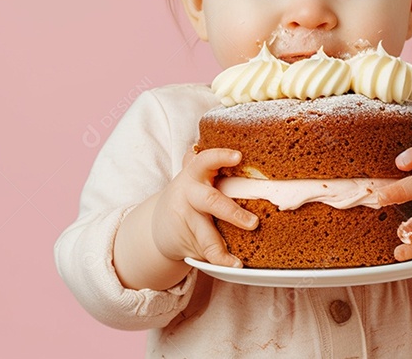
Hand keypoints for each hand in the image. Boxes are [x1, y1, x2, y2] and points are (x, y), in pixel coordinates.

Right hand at [150, 148, 258, 267]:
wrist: (157, 226)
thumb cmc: (189, 196)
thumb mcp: (194, 177)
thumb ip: (208, 165)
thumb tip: (244, 148)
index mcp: (194, 174)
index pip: (205, 160)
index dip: (220, 157)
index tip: (238, 156)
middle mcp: (189, 194)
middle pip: (210, 201)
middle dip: (232, 212)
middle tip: (253, 222)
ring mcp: (187, 220)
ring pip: (206, 234)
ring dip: (222, 248)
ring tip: (238, 260)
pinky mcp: (188, 240)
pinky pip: (207, 251)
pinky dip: (221, 260)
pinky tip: (234, 264)